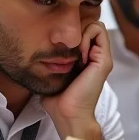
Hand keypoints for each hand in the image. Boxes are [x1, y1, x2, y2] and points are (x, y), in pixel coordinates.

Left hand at [42, 21, 111, 139]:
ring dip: (82, 34)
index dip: (70, 34)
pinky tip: (79, 54)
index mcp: (85, 60)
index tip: (60, 50)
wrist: (67, 115)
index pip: (81, 30)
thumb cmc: (57, 100)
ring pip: (95, 25)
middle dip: (76, 31)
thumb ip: (49, 61)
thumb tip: (34, 52)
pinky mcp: (104, 60)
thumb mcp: (50, 74)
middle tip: (68, 50)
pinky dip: (86, 36)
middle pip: (89, 25)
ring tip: (75, 53)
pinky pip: (98, 31)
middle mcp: (95, 56)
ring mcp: (101, 57)